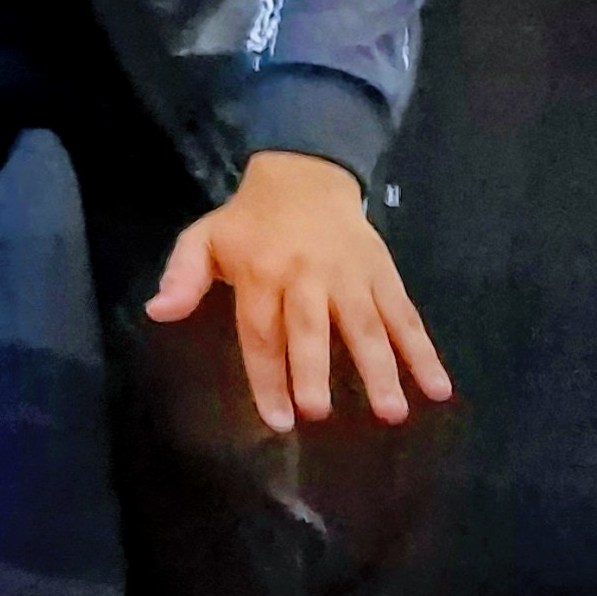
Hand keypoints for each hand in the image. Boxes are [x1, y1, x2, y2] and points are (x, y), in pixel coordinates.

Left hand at [148, 149, 450, 433]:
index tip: (277, 419)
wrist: (305, 175)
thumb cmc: (249, 222)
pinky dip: (424, 351)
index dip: (267, 376)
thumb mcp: (204, 239)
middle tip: (319, 414)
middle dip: (314, 372)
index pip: (260, 332)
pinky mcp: (383, 276)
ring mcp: (349, 277)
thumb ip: (182, 276)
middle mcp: (306, 276)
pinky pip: (405, 317)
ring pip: (365, 326)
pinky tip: (439, 387)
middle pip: (310, 329)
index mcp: (259, 272)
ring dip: (381, 369)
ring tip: (392, 413)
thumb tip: (157, 312)